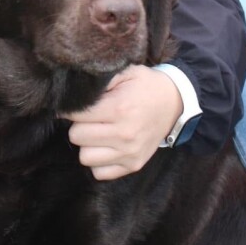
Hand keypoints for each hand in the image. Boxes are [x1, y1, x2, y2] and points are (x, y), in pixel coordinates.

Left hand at [66, 65, 182, 180]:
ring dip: (87, 145)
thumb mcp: (126, 72)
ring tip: (97, 133)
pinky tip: (105, 147)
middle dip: (78, 125)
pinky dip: (98, 161)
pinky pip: (100, 173)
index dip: (71, 109)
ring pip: (85, 157)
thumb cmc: (145, 86)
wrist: (174, 103)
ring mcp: (130, 153)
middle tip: (88, 119)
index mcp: (119, 108)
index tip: (75, 106)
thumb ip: (100, 80)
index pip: (76, 115)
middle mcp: (124, 134)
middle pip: (77, 136)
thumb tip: (73, 91)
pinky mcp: (134, 165)